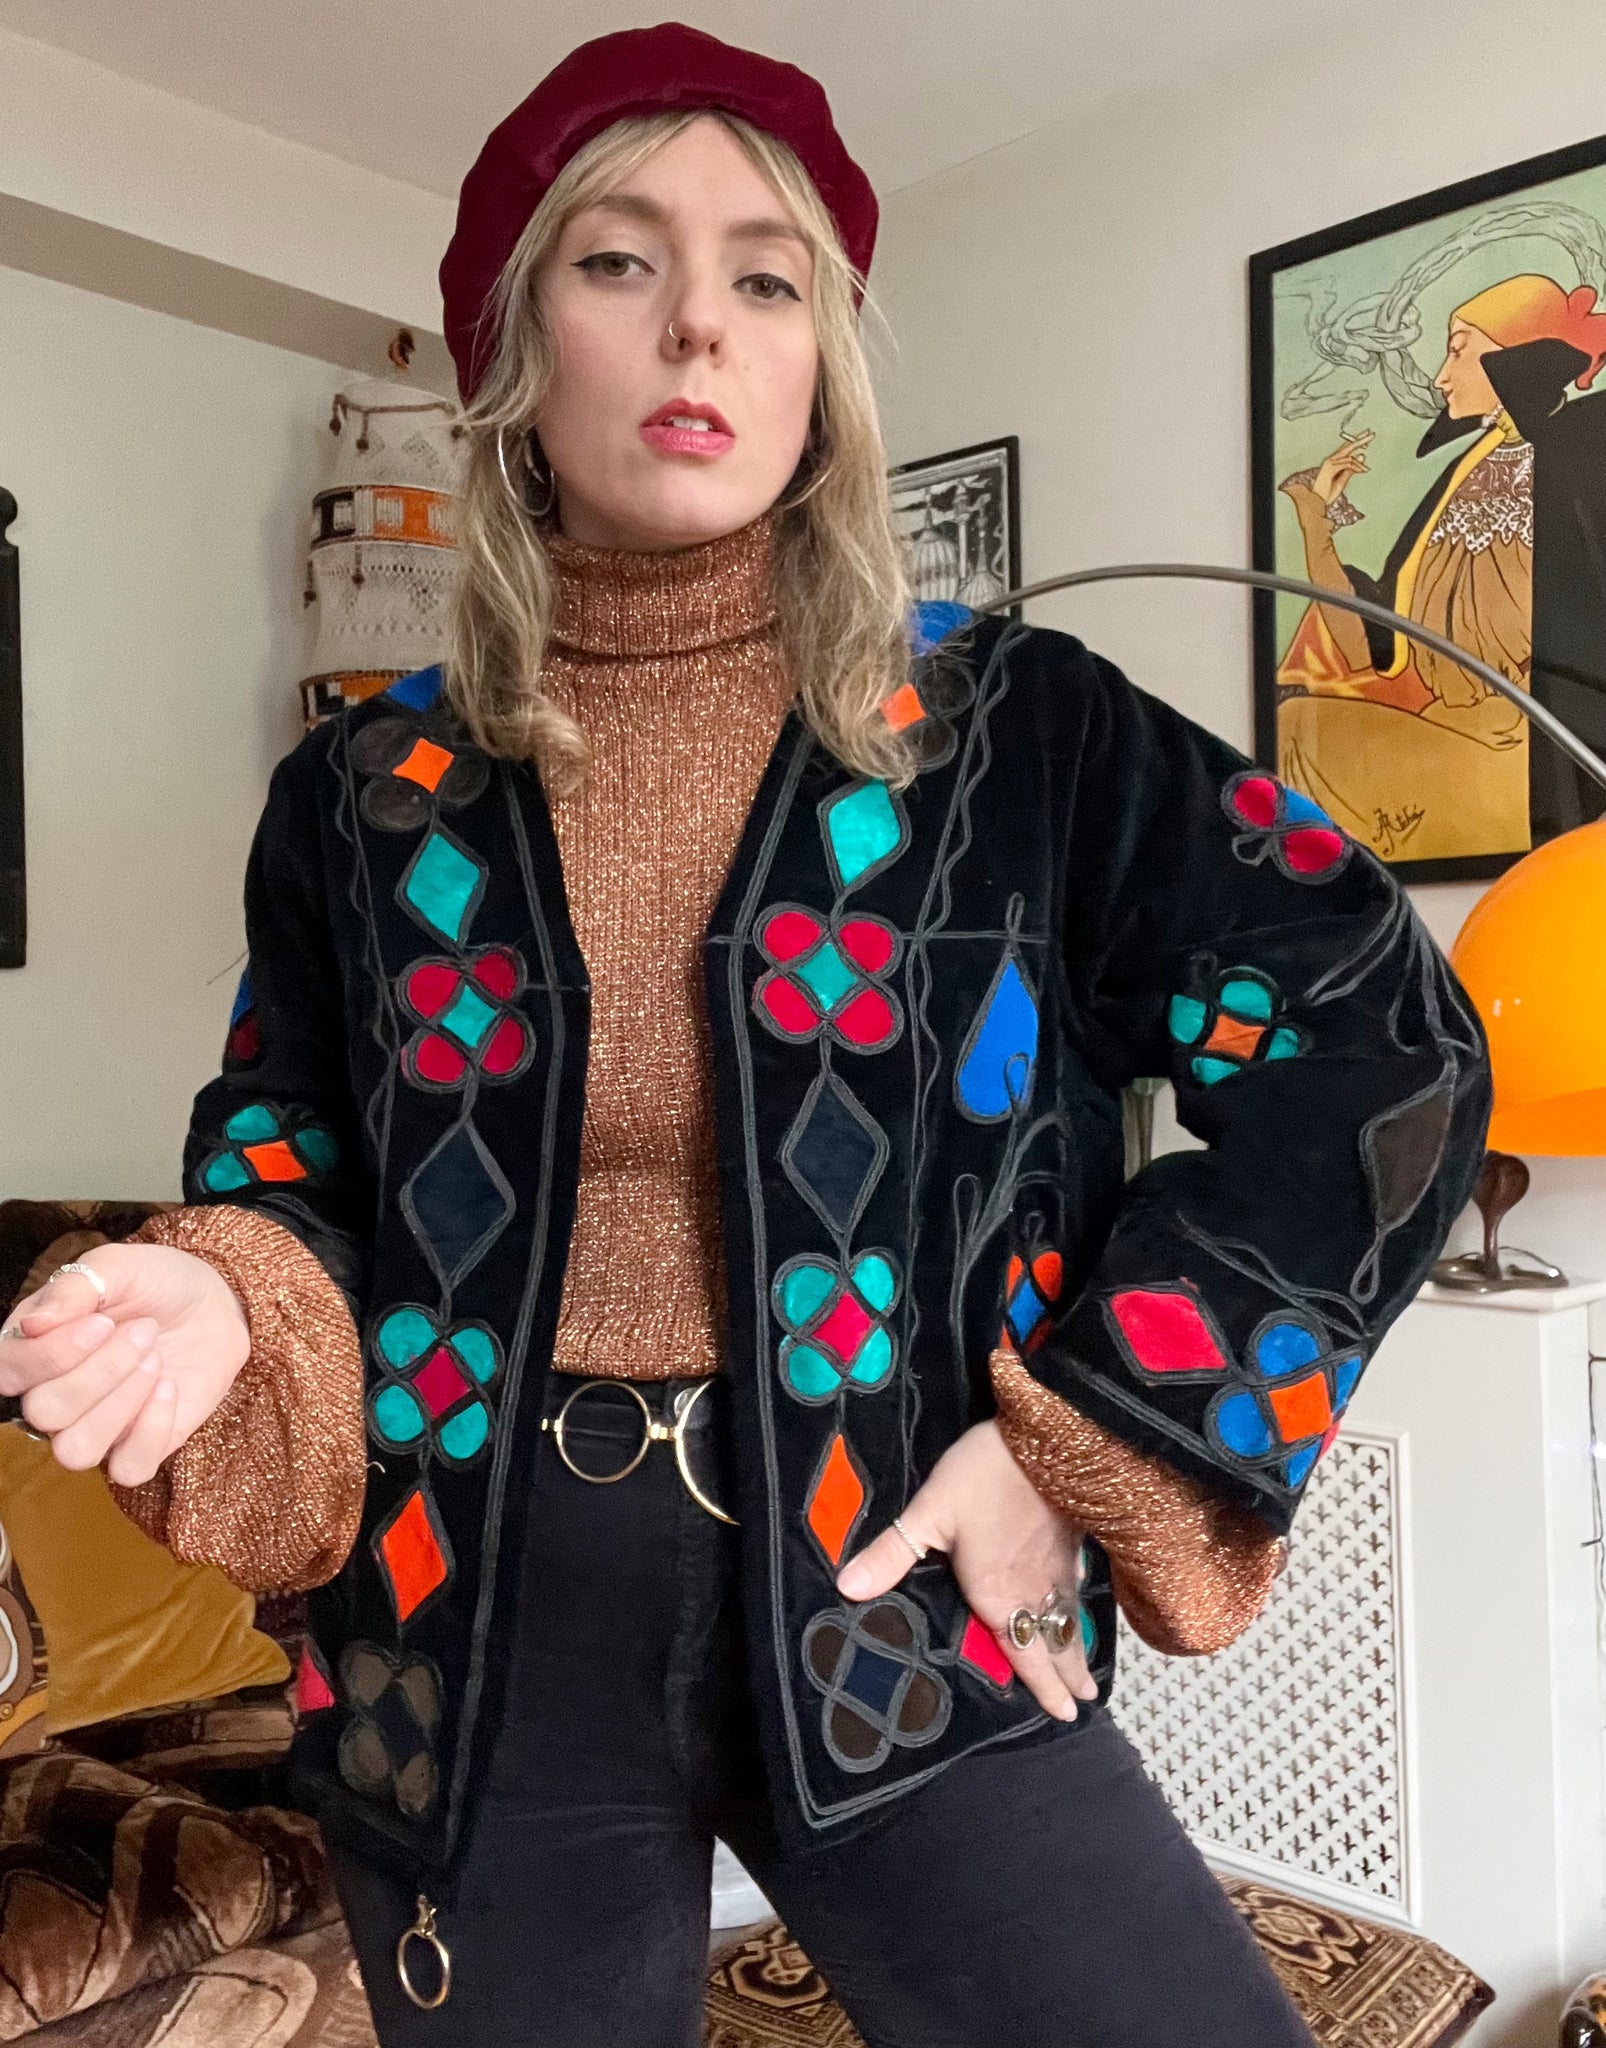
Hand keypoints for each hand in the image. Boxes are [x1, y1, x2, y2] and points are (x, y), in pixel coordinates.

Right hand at [0, 1246, 249, 1485]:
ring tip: (155, 1359)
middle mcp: (54, 1394)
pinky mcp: (139, 1445)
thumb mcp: (118, 1266)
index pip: (8, 1372)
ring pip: (76, 1451)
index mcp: (34, 1349)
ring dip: (121, 1404)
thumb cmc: (155, 1282)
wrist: (213, 1301)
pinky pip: (128, 1469)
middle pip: (45, 1412)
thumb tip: (33, 1324)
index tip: (103, 1322)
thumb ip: (74, 1288)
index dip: (51, 1356)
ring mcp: (95, 1425)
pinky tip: (169, 1387)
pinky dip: (151, 1431)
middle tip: (145, 1331)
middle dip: (101, 1371)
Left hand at [834, 1418, 1097, 1722]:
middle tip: (1083, 1704)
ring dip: (1078, 1650)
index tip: (1063, 1714)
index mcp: (999, 1595)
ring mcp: (1060, 1567)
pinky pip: (1078, 1590)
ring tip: (1090, 1678)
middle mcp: (1034, 1591)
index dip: (1044, 1686)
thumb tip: (846, 1589)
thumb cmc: (983, 1478)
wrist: (1047, 1437)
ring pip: (1070, 1620)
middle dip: (1069, 1678)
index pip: (1024, 1654)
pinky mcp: (1074, 1542)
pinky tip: (1078, 1607)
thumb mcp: (929, 1512)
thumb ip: (891, 1553)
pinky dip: (1079, 1610)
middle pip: (1056, 1645)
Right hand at [1308, 429, 1372, 506]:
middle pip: (1348, 446)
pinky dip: (1355, 467)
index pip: (1346, 448)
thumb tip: (1362, 456)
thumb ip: (1351, 469)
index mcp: (1333, 462)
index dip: (1357, 441)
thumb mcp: (1343, 481)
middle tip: (1371, 435)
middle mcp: (1331, 460)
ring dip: (1359, 464)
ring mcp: (1329, 464)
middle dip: (1361, 440)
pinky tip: (1361, 470)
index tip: (1367, 435)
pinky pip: (1347, 464)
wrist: (1316, 502)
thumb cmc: (1326, 494)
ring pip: (1349, 457)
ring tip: (1365, 469)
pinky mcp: (1330, 469)